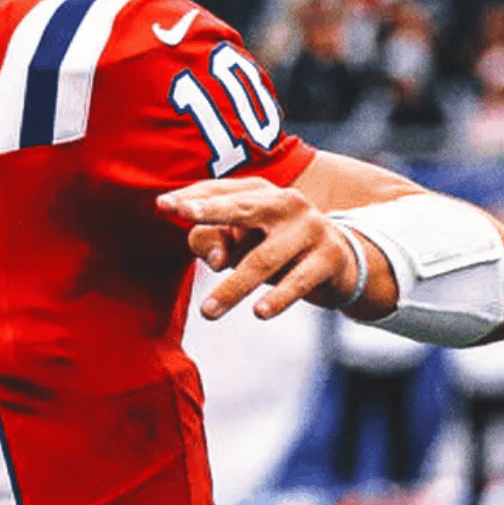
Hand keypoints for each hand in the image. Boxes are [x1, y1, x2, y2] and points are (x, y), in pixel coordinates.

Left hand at [157, 177, 361, 320]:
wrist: (341, 261)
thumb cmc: (275, 248)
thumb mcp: (241, 243)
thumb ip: (214, 241)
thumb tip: (213, 258)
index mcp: (261, 192)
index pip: (221, 192)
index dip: (192, 198)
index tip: (162, 204)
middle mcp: (286, 203)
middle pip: (243, 207)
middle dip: (212, 210)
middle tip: (184, 214)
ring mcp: (310, 228)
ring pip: (263, 259)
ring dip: (234, 287)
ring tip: (208, 311)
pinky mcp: (328, 258)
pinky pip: (298, 280)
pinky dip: (278, 297)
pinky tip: (259, 312)